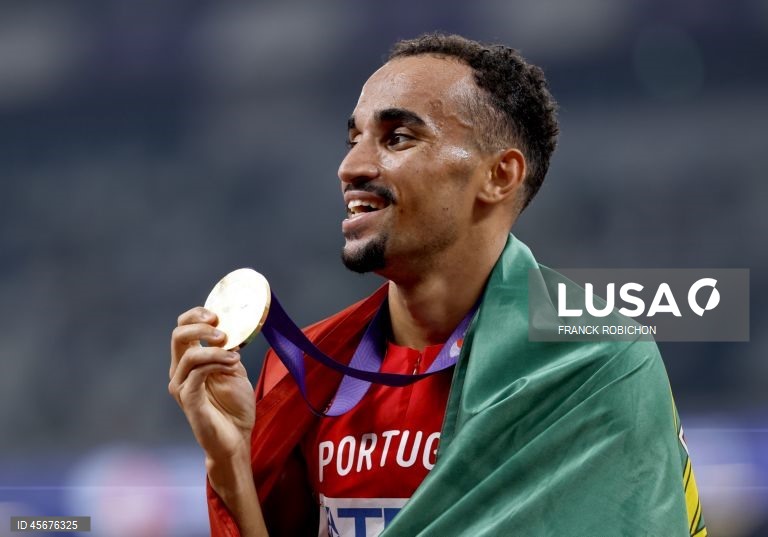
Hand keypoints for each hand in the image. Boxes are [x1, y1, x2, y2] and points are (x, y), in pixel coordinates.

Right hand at [169, 307, 255, 461]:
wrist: (236, 440)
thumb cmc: (235, 407)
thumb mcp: (233, 370)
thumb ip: (227, 350)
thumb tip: (231, 328)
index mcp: (188, 361)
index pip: (182, 328)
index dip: (195, 315)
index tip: (217, 315)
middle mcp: (179, 372)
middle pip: (178, 335)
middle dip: (200, 327)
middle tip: (223, 333)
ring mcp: (181, 386)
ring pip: (189, 355)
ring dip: (216, 350)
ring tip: (236, 357)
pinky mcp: (188, 401)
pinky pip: (197, 374)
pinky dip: (216, 364)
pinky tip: (233, 366)